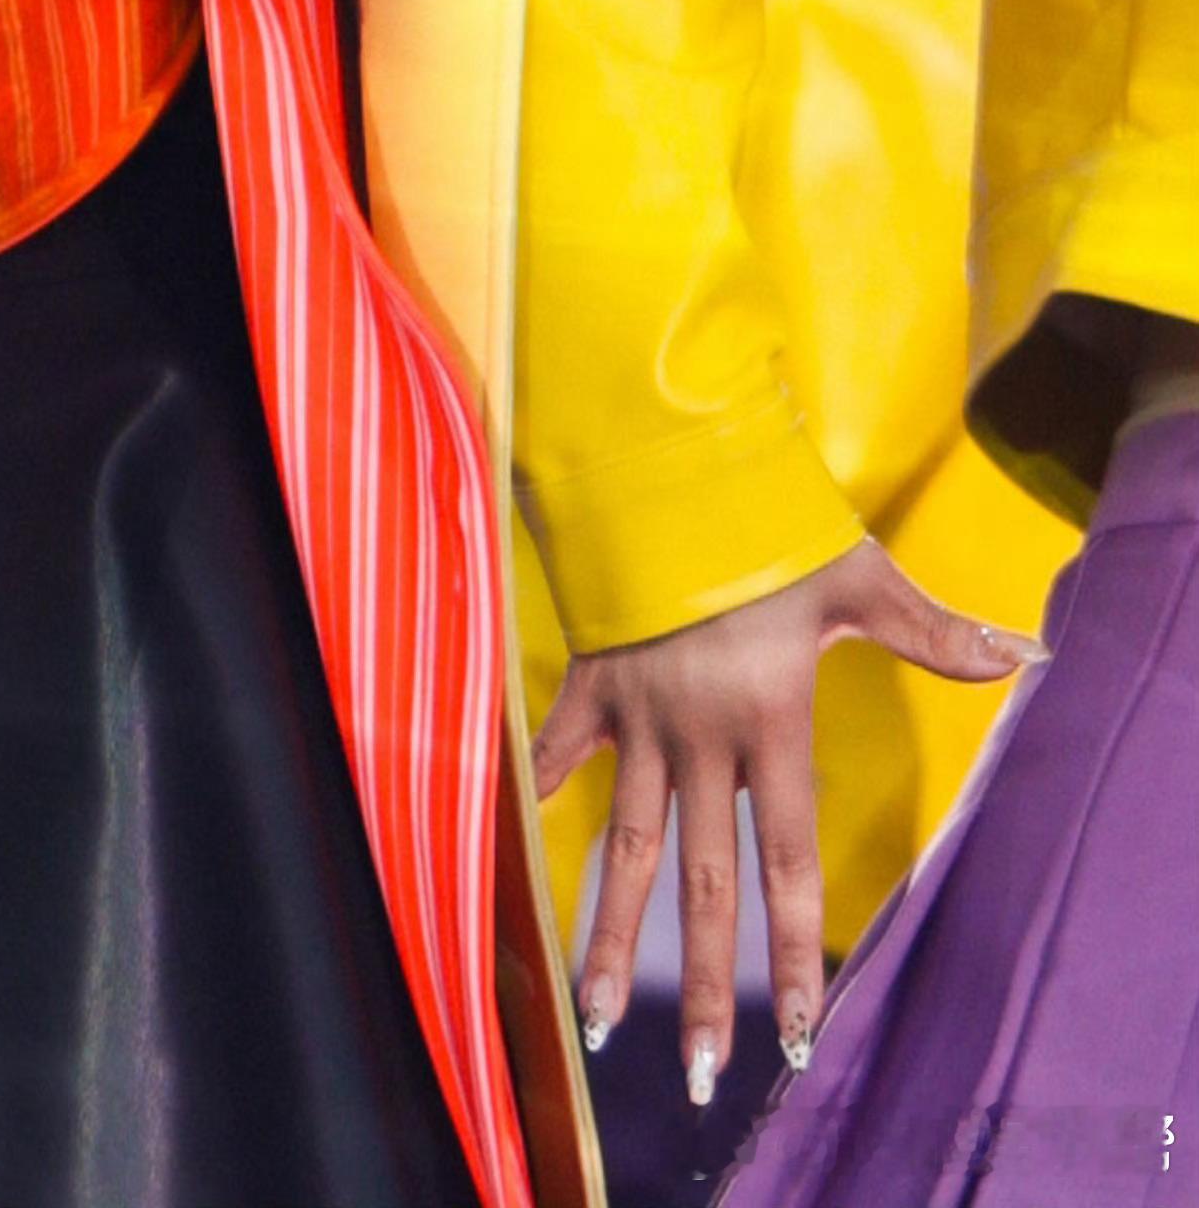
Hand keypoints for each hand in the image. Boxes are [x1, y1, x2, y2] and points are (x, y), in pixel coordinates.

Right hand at [532, 535, 1032, 1096]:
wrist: (662, 467)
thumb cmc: (767, 524)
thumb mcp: (856, 576)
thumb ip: (931, 631)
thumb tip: (1021, 656)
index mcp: (766, 722)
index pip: (786, 865)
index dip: (792, 952)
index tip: (792, 1030)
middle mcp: (698, 738)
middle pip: (700, 883)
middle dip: (699, 984)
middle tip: (695, 1073)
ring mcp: (637, 716)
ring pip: (622, 846)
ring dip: (609, 933)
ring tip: (596, 1017)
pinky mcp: (594, 681)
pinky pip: (563, 749)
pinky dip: (542, 790)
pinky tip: (518, 845)